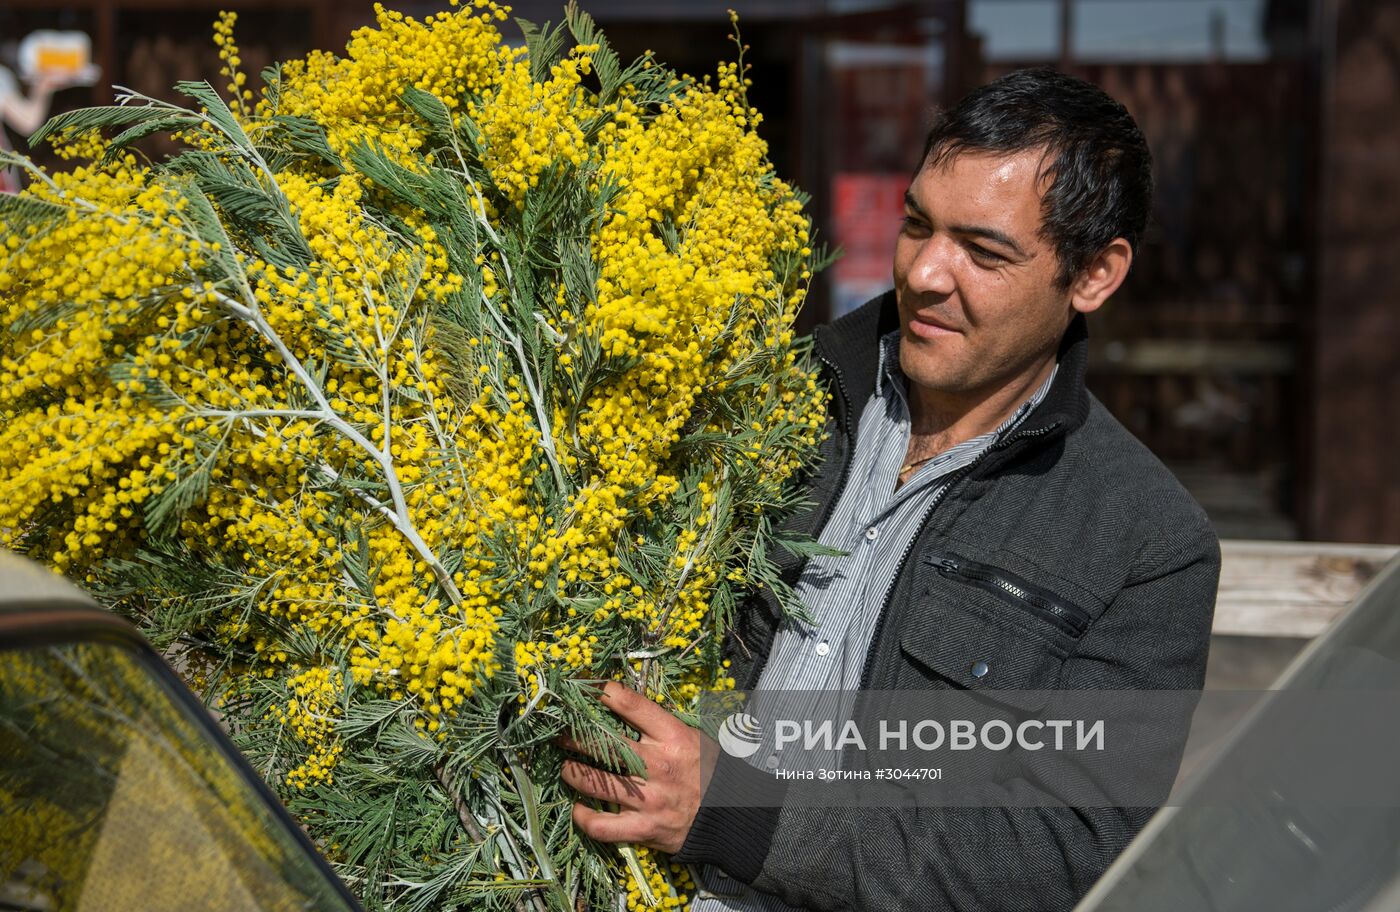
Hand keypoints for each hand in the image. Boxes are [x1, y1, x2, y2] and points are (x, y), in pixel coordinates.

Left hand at [560, 681, 715, 853]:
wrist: (733, 814)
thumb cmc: (710, 770)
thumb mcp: (692, 736)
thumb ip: (659, 725)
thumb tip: (620, 705)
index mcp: (672, 736)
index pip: (630, 704)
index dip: (602, 692)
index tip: (586, 689)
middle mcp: (657, 765)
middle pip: (603, 744)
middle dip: (574, 736)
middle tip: (559, 732)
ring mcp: (648, 799)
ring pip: (595, 783)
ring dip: (573, 772)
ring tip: (567, 767)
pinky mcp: (643, 829)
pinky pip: (602, 826)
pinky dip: (584, 817)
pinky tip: (578, 809)